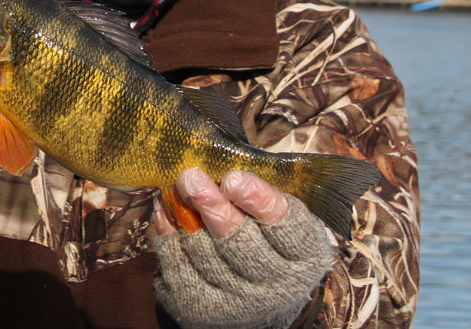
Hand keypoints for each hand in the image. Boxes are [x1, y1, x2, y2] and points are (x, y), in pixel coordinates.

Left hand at [152, 168, 331, 328]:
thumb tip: (222, 162)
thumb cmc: (271, 239)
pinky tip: (166, 210)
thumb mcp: (284, 214)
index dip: (256, 199)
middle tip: (190, 177)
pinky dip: (167, 235)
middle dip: (211, 206)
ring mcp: (240, 301)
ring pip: (204, 253)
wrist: (261, 298)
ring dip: (184, 215)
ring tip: (174, 186)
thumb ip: (263, 190)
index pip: (282, 223)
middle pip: (239, 242)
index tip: (232, 179)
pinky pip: (178, 267)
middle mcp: (277, 284)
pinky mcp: (204, 308)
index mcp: (304, 253)